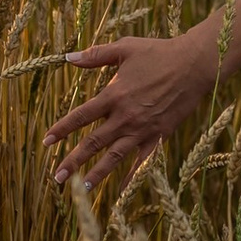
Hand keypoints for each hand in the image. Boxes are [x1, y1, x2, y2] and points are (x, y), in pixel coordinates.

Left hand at [47, 29, 216, 193]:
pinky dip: (133, 176)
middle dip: (73, 161)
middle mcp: (125, 117)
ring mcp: (143, 129)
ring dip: (97, 173)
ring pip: (115, 156)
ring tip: (81, 188)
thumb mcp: (125, 48)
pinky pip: (144, 161)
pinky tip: (122, 191)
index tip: (46, 141)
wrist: (194, 65)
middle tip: (56, 177)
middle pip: (93, 143)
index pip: (81, 116)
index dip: (62, 129)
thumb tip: (67, 57)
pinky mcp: (160, 135)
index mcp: (114, 95)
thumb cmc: (159, 52)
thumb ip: (95, 55)